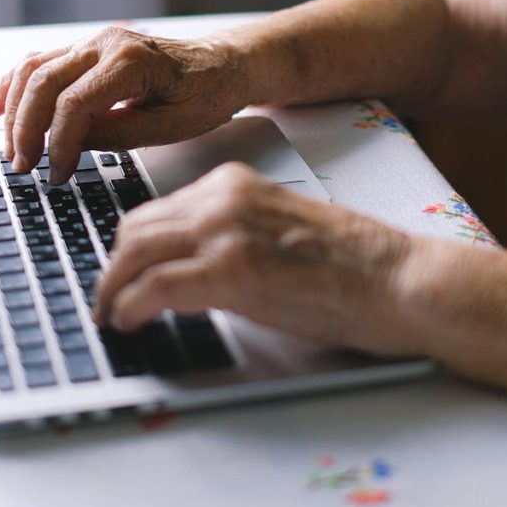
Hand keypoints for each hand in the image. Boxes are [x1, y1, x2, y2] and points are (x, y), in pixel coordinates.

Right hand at [0, 26, 244, 182]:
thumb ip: (120, 134)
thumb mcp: (173, 126)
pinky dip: (13, 85)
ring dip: (15, 110)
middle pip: (43, 82)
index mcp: (132, 60)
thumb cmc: (207, 94)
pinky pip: (39, 63)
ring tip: (12, 150)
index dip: (58, 142)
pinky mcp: (86, 50)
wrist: (223, 66)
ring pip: (33, 69)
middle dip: (26, 128)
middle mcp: (107, 42)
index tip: (56, 174)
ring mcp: (94, 41)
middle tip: (23, 167)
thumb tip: (70, 145)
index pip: (75, 102)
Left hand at [95, 162, 419, 356]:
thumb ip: (232, 236)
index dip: (131, 248)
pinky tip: (128, 323)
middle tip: (107, 301)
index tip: (121, 274)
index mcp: (235, 183)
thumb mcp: (278, 229)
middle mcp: (224, 196)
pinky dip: (130, 306)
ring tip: (111, 316)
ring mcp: (227, 229)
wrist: (398, 279)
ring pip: (135, 253)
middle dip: (113, 268)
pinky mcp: (233, 270)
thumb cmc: (353, 264)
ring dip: (113, 289)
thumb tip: (188, 269)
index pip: (158, 211)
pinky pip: (154, 287)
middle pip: (136, 229)